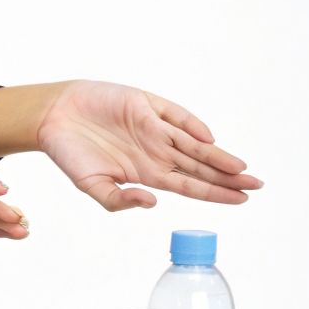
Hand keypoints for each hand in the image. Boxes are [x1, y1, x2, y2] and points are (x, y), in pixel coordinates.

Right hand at [33, 81, 261, 209]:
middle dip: (227, 177)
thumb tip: (151, 203)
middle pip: (199, 166)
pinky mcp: (146, 105)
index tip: (240, 200)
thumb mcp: (89, 185)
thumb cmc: (69, 153)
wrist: (52, 117)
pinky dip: (192, 126)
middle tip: (256, 185)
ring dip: (218, 156)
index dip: (215, 193)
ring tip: (242, 169)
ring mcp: (152, 128)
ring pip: (194, 144)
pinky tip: (208, 138)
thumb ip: (117, 200)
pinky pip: (174, 116)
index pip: (189, 185)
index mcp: (145, 173)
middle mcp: (155, 151)